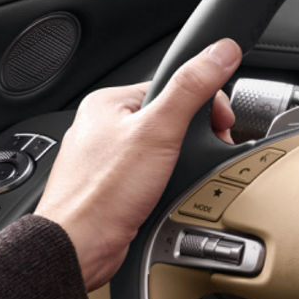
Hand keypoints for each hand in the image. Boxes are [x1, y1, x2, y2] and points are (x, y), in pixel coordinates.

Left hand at [34, 40, 240, 290]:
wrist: (79, 246)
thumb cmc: (103, 193)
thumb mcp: (158, 131)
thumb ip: (191, 89)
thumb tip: (220, 52)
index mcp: (109, 102)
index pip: (173, 86)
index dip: (205, 105)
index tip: (220, 126)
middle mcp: (104, 126)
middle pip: (171, 118)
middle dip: (195, 138)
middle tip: (199, 157)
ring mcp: (108, 157)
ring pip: (163, 148)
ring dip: (182, 163)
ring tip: (180, 179)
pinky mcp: (114, 185)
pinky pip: (153, 173)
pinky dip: (168, 182)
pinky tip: (167, 194)